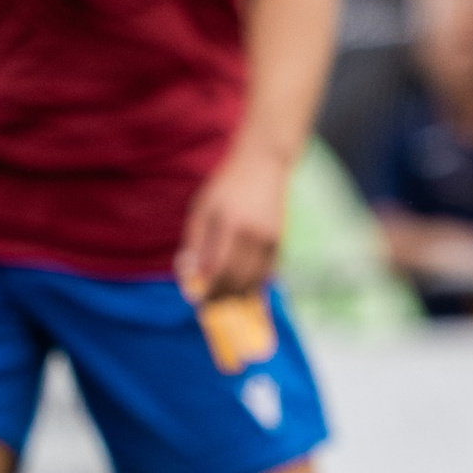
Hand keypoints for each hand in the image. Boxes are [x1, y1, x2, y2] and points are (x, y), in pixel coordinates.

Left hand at [176, 134, 292, 303]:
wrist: (264, 165)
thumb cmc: (226, 186)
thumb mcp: (203, 207)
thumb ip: (196, 241)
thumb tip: (193, 274)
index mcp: (229, 224)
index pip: (218, 268)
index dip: (208, 289)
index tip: (198, 301)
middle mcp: (252, 234)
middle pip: (237, 278)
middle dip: (223, 296)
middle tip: (210, 307)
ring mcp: (269, 238)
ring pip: (255, 280)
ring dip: (239, 295)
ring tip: (226, 303)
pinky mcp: (279, 241)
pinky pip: (267, 272)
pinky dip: (255, 284)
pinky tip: (244, 290)